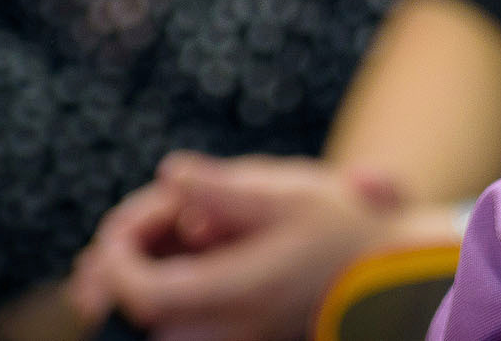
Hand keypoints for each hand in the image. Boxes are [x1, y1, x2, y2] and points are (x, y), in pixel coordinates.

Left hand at [69, 154, 403, 340]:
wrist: (384, 275)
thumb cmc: (342, 231)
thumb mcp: (287, 195)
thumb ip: (221, 188)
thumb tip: (169, 174)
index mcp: (236, 295)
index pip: (145, 294)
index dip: (117, 259)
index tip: (122, 223)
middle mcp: (225, 329)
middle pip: (141, 306)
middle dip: (124, 256)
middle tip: (143, 215)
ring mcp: (228, 337)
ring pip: (156, 311)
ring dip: (143, 264)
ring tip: (163, 219)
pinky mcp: (232, 333)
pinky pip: (176, 313)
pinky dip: (164, 276)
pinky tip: (183, 237)